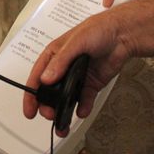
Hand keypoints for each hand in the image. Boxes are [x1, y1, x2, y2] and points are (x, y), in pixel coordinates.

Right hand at [23, 0, 153, 136]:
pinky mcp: (91, 83)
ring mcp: (77, 77)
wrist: (123, 34)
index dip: (31, 94)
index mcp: (54, 55)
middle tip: (50, 115)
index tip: (29, 111)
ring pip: (65, 98)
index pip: (37, 76)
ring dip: (63, 110)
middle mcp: (63, 68)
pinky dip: (82, 107)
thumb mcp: (76, 42)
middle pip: (50, 91)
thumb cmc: (97, 30)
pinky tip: (82, 111)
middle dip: (47, 105)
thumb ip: (60, 61)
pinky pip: (84, 99)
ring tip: (63, 122)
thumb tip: (45, 79)